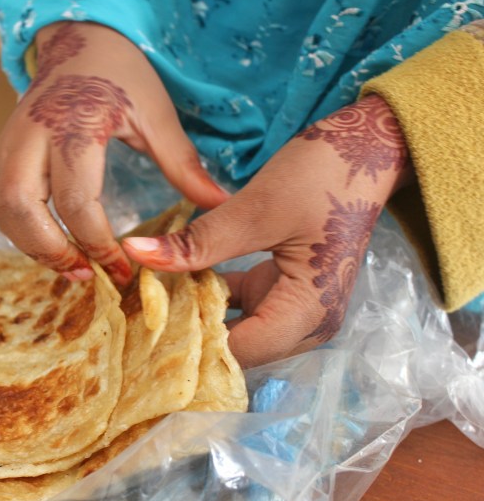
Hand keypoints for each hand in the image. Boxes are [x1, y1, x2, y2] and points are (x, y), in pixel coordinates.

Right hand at [0, 21, 227, 285]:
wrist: (79, 41)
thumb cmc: (121, 74)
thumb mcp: (157, 113)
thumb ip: (182, 163)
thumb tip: (218, 204)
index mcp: (75, 125)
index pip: (77, 201)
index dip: (97, 244)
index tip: (122, 270)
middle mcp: (33, 135)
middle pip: (21, 210)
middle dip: (51, 251)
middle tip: (85, 275)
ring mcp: (10, 142)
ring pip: (3, 210)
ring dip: (31, 246)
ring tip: (69, 266)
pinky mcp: (3, 150)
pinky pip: (1, 201)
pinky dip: (23, 231)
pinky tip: (54, 243)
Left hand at [123, 94, 412, 367]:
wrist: (365, 148)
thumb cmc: (323, 176)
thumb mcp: (254, 210)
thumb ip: (197, 242)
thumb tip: (135, 252)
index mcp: (307, 313)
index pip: (240, 351)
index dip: (191, 345)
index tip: (142, 329)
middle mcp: (305, 324)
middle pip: (238, 350)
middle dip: (189, 336)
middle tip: (138, 317)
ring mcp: (294, 308)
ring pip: (235, 330)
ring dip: (195, 317)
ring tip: (147, 305)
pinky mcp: (280, 289)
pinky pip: (238, 306)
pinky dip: (208, 297)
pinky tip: (172, 284)